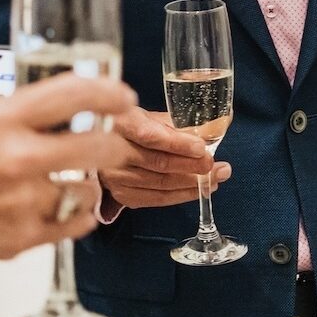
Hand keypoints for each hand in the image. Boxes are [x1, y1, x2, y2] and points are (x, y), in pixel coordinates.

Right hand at [0, 75, 136, 316]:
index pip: (71, 92)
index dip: (107, 90)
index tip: (120, 93)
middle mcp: (16, 157)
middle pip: (98, 143)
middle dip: (115, 142)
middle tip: (114, 141)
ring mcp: (23, 201)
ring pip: (88, 188)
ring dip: (90, 184)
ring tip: (78, 180)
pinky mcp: (22, 239)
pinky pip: (74, 225)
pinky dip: (76, 218)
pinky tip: (66, 210)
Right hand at [99, 106, 228, 209]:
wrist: (100, 148)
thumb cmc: (130, 128)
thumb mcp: (149, 117)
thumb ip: (177, 123)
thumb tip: (214, 127)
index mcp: (121, 124)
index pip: (150, 136)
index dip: (178, 144)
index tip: (202, 148)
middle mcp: (113, 152)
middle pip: (157, 163)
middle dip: (192, 166)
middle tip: (216, 165)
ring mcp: (116, 177)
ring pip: (160, 184)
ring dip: (192, 183)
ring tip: (215, 178)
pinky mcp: (122, 195)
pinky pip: (156, 199)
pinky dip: (181, 195)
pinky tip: (198, 190)